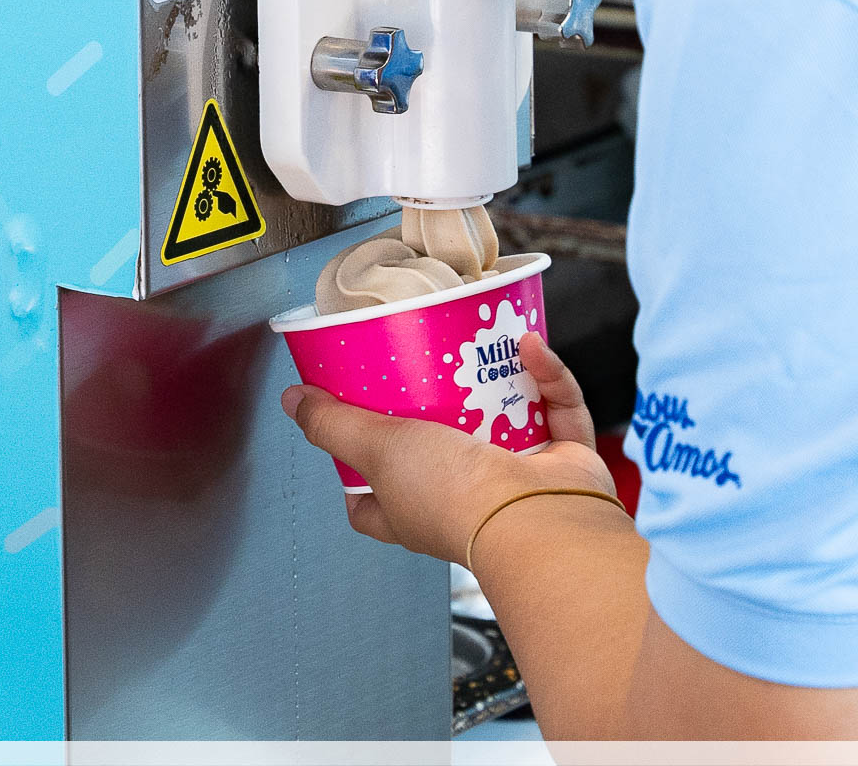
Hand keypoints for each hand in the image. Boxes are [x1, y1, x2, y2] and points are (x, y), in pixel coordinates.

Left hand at [282, 333, 616, 566]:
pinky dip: (548, 376)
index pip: (372, 500)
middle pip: (443, 445)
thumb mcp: (376, 452)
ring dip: (501, 378)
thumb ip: (333, 425)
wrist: (537, 517)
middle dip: (441, 404)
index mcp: (413, 511)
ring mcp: (517, 479)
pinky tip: (529, 346)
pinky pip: (557, 407)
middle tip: (429, 362)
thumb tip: (294, 401)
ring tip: (485, 340)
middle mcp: (465, 498)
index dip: (358, 471)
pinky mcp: (563, 459)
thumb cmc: (455, 498)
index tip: (352, 430)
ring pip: (508, 419)